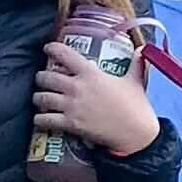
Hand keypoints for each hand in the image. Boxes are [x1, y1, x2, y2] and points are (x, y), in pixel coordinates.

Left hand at [36, 37, 161, 158]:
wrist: (135, 133)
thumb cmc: (135, 105)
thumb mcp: (135, 80)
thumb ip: (136, 62)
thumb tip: (143, 48)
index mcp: (91, 73)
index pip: (65, 54)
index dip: (52, 49)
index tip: (48, 48)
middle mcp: (77, 87)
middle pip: (46, 77)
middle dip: (41, 77)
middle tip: (43, 78)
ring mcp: (71, 106)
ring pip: (41, 97)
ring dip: (38, 97)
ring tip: (40, 98)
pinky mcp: (70, 124)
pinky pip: (44, 119)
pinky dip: (39, 118)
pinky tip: (40, 118)